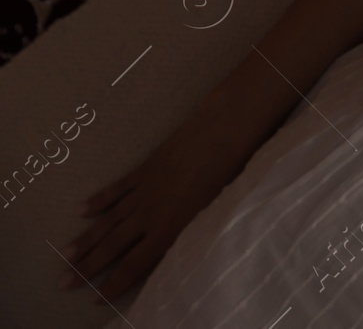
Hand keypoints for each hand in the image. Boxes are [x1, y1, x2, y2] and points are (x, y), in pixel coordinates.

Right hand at [60, 98, 261, 303]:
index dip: (114, 283)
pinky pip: (117, 189)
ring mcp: (145, 190)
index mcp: (171, 228)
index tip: (94, 300)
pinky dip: (99, 200)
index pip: (135, 264)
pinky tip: (81, 211)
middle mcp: (151, 213)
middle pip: (113, 245)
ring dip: (86, 240)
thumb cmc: (230, 174)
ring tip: (65, 256)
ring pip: (109, 220)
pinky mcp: (145, 169)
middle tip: (63, 283)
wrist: (223, 132)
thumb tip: (170, 256)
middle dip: (87, 267)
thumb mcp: (214, 215)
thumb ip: (189, 236)